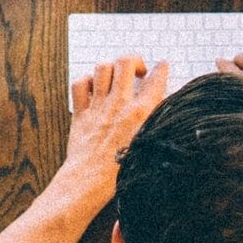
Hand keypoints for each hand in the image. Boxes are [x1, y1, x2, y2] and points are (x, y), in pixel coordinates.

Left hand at [61, 55, 169, 198]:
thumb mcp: (150, 146)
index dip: (161, 69)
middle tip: (137, 70)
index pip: (156, 79)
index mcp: (141, 112)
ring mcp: (98, 106)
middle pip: (126, 62)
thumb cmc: (121, 172)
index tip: (162, 66)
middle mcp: (119, 104)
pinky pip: (80, 84)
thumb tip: (162, 110)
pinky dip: (86, 81)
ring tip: (115, 76)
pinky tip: (93, 87)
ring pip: (102, 68)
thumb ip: (157, 124)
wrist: (90, 181)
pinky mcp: (81, 113)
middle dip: (134, 60)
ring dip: (111, 68)